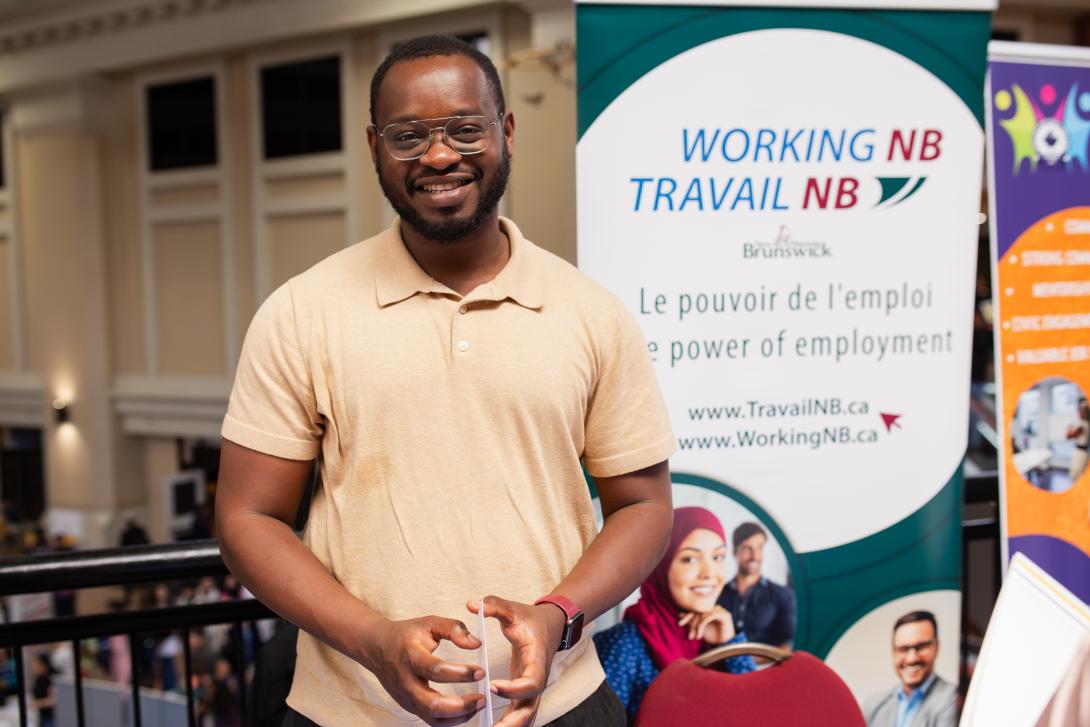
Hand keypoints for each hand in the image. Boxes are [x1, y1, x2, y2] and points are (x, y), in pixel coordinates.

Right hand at [358, 615, 485, 725]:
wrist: (377, 647)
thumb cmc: (406, 635)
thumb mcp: (429, 623)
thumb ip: (454, 629)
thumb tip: (476, 644)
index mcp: (411, 656)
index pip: (436, 670)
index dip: (461, 673)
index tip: (481, 671)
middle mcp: (406, 681)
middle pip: (433, 704)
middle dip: (461, 705)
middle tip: (483, 698)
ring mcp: (406, 698)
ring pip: (433, 718)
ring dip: (459, 717)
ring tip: (479, 705)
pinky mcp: (409, 707)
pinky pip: (431, 721)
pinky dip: (451, 721)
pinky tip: (467, 711)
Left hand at [467, 596, 565, 726]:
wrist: (551, 626)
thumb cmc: (531, 620)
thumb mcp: (513, 608)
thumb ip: (494, 605)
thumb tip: (472, 604)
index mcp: (537, 660)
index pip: (531, 682)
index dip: (514, 688)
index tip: (492, 686)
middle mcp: (538, 679)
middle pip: (531, 708)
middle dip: (513, 721)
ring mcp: (533, 689)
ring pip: (527, 716)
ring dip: (511, 726)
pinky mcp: (526, 693)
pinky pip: (520, 714)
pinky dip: (509, 723)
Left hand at [678, 606, 735, 644]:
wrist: (725, 645)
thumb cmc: (713, 637)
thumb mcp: (699, 629)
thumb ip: (692, 622)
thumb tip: (680, 615)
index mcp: (708, 610)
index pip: (695, 609)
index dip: (686, 616)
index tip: (679, 624)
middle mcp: (714, 608)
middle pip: (698, 611)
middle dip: (690, 622)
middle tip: (686, 632)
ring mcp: (719, 610)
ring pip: (702, 614)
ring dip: (696, 627)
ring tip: (694, 637)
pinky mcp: (724, 614)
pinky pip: (709, 616)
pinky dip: (702, 625)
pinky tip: (700, 635)